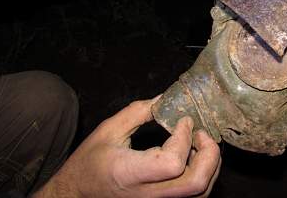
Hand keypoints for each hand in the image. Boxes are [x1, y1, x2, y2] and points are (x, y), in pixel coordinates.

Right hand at [33, 98, 220, 197]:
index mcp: (129, 173)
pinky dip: (203, 175)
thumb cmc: (90, 162)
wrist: (78, 193)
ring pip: (200, 193)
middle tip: (200, 133)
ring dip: (209, 165)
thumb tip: (165, 98)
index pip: (172, 164)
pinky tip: (193, 157)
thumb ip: (138, 112)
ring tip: (198, 143)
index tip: (183, 120)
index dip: (184, 139)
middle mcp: (148, 195)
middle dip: (209, 154)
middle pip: (196, 184)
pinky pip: (194, 196)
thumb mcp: (108, 130)